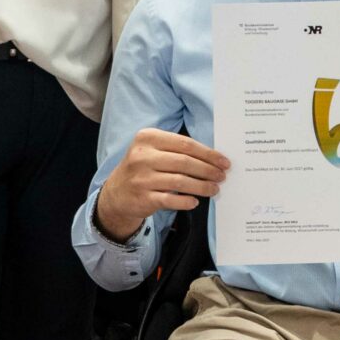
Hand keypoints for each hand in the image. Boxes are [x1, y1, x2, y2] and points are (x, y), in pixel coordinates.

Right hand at [95, 127, 231, 236]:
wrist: (116, 193)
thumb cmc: (142, 168)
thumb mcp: (152, 150)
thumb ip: (177, 150)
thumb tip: (212, 158)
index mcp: (147, 138)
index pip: (185, 144)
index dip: (208, 153)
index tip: (223, 161)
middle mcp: (142, 156)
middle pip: (185, 162)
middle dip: (208, 170)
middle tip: (221, 176)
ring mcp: (141, 178)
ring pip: (180, 182)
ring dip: (202, 186)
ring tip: (214, 189)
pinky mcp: (143, 198)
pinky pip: (171, 200)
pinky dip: (186, 201)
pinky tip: (194, 201)